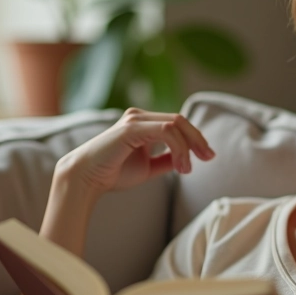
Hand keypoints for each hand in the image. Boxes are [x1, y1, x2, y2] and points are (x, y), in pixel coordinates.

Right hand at [56, 107, 214, 196]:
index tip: (208, 156)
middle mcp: (139, 116)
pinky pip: (166, 132)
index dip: (196, 138)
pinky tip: (180, 166)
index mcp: (143, 122)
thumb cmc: (112, 173)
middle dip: (198, 139)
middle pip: (180, 120)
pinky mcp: (131, 127)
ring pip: (175, 124)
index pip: (177, 123)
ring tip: (187, 170)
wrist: (86, 178)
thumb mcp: (148, 167)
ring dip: (188, 147)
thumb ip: (166, 160)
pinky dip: (178, 148)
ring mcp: (135, 119)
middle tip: (209, 157)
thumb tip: (185, 159)